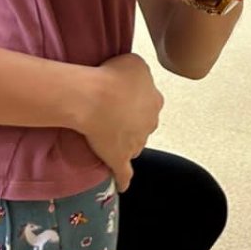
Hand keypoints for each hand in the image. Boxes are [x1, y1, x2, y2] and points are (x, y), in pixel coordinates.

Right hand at [73, 53, 162, 190]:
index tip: (121, 98)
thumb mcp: (135, 64)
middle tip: (112, 115)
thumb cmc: (113, 76)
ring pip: (135, 145)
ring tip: (109, 139)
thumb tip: (135, 80)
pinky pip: (124, 173)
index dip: (135, 100)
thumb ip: (140, 74)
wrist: (95, 98)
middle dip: (132, 122)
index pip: (150, 102)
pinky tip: (123, 185)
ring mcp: (137, 143)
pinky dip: (124, 180)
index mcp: (155, 100)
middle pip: (143, 125)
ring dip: (126, 143)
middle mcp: (150, 123)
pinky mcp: (120, 158)